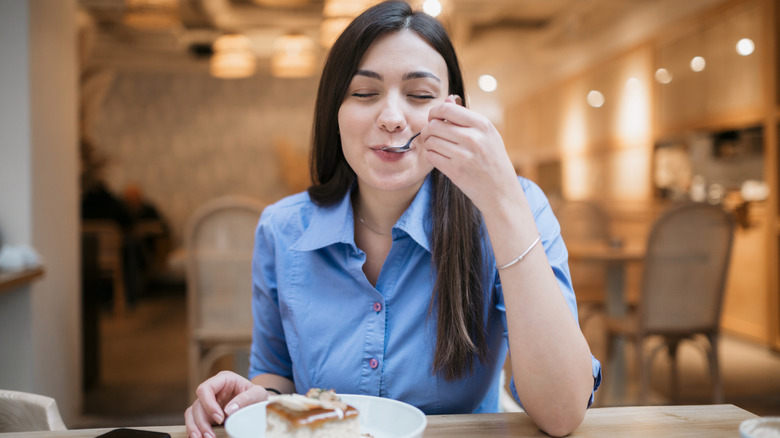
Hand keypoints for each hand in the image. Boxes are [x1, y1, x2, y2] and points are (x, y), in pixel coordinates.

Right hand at [184, 371, 273, 437]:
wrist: (259, 403)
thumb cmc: (258, 396)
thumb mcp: (258, 394)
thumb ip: (246, 398)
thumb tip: (228, 410)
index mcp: (224, 380)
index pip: (206, 388)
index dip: (208, 404)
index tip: (219, 418)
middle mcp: (213, 390)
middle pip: (197, 404)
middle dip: (202, 421)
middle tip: (210, 436)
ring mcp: (208, 402)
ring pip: (192, 413)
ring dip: (195, 427)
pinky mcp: (207, 413)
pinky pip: (194, 420)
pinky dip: (195, 429)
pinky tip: (199, 437)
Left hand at [421, 95, 519, 213]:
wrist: (501, 191)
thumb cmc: (493, 160)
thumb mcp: (487, 135)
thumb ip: (466, 117)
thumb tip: (448, 99)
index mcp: (482, 124)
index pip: (446, 109)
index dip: (434, 113)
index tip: (433, 119)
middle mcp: (473, 137)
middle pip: (434, 125)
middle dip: (428, 129)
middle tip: (431, 135)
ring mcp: (464, 155)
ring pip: (431, 141)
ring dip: (429, 144)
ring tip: (438, 147)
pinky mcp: (455, 171)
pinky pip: (431, 156)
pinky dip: (432, 156)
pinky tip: (440, 158)